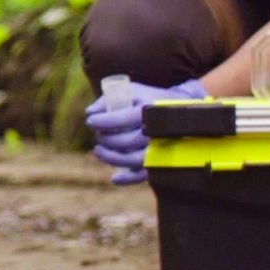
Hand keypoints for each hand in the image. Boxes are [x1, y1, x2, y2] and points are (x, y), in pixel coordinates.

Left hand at [84, 79, 206, 185]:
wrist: (180, 109)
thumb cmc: (149, 98)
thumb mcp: (132, 90)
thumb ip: (109, 98)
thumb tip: (89, 112)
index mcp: (149, 111)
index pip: (122, 119)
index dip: (102, 121)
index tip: (90, 121)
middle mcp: (156, 131)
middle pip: (126, 141)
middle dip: (106, 139)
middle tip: (98, 134)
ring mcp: (160, 148)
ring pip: (133, 160)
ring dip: (111, 158)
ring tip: (98, 150)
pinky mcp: (160, 162)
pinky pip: (145, 175)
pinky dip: (128, 179)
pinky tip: (114, 178)